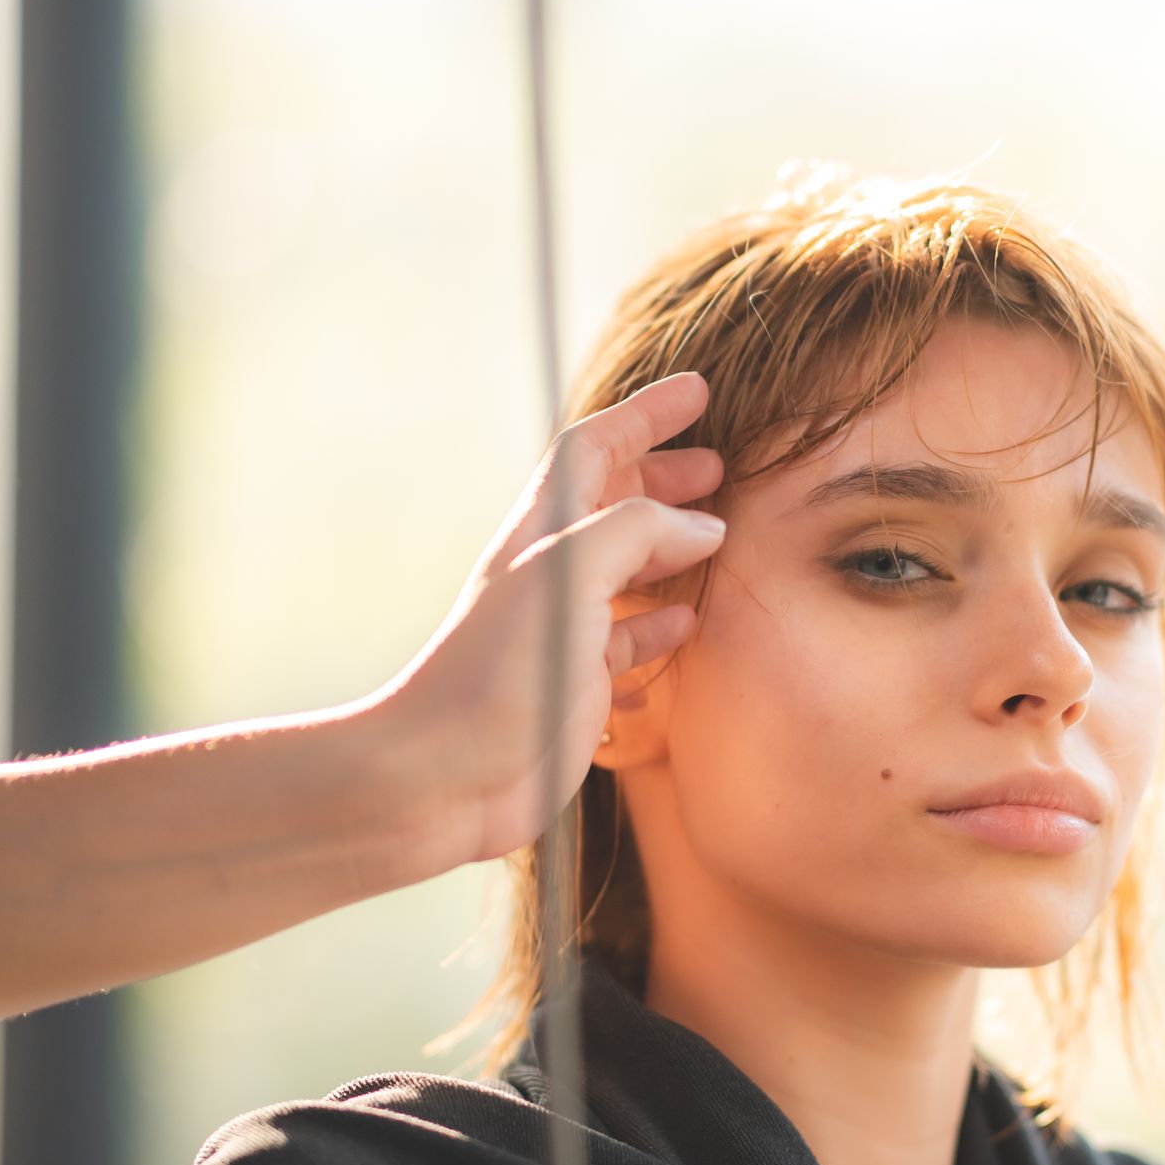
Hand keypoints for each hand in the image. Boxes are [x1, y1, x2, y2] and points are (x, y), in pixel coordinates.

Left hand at [371, 375, 722, 872]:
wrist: (445, 773)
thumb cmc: (498, 670)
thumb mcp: (570, 573)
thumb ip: (639, 530)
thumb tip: (702, 526)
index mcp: (544, 530)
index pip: (597, 448)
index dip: (646, 415)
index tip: (697, 391)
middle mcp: (553, 572)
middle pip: (614, 502)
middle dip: (665, 476)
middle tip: (719, 466)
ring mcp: (564, 629)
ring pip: (626, 568)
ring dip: (671, 545)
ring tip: (718, 535)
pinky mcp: (574, 684)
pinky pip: (626, 640)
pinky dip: (659, 624)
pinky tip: (687, 624)